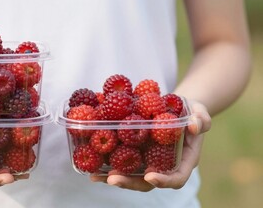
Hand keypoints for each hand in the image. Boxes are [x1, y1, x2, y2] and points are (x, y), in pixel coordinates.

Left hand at [90, 99, 210, 190]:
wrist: (177, 109)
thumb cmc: (191, 111)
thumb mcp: (199, 111)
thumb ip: (201, 119)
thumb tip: (194, 126)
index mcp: (183, 161)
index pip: (176, 178)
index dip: (164, 181)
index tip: (151, 176)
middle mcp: (164, 166)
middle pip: (148, 183)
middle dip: (130, 183)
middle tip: (113, 179)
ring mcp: (149, 162)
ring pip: (132, 176)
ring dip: (114, 178)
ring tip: (95, 176)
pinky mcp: (136, 154)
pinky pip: (123, 164)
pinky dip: (107, 166)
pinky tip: (91, 167)